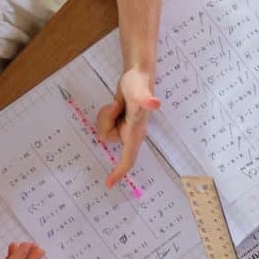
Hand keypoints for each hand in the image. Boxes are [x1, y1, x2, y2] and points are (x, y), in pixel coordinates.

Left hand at [96, 67, 159, 186]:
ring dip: (106, 115)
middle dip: (107, 121)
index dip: (119, 172)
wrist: (139, 74)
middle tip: (116, 106)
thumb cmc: (139, 84)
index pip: (128, 158)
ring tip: (117, 104)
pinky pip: (105, 125)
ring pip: (104, 131)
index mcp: (136, 134)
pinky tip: (116, 105)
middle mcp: (131, 135)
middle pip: (107, 138)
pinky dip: (106, 114)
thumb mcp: (139, 91)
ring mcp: (125, 129)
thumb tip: (154, 103)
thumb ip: (145, 98)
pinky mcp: (120, 122)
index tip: (108, 184)